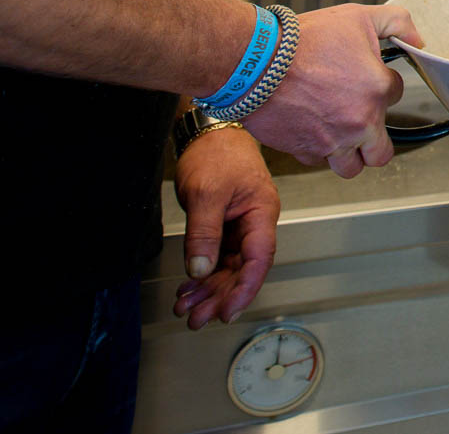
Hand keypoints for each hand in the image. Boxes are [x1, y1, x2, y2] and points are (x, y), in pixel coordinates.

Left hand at [172, 127, 278, 329]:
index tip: (226, 311)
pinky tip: (188, 288)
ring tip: (187, 308)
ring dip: (208, 289)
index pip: (258, 259)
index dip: (244, 289)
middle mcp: (254, 223)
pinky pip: (217, 256)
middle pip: (242, 269)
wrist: (209, 131)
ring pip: (228, 267)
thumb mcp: (207, 194)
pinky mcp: (224, 224)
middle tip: (197, 318)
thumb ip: (204, 234)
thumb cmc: (216, 153)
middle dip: (220, 296)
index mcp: (261, 213)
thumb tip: (200, 269)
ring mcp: (239, 225)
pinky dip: (202, 274)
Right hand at [242, 2, 421, 177]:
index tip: (367, 77)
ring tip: (341, 134)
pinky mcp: (303, 150)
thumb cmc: (302, 41)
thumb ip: (397, 23)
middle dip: (376, 140)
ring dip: (350, 154)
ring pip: (351, 167)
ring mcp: (331, 141)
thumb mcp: (358, 16)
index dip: (382, 83)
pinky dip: (316, 149)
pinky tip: (311, 128)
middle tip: (364, 122)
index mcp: (377, 90)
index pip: (397, 95)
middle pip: (381, 153)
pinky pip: (317, 160)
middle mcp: (359, 122)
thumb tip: (417, 39)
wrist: (255, 62)